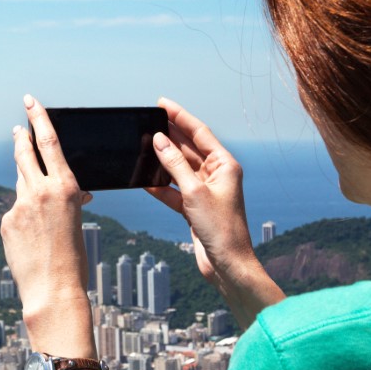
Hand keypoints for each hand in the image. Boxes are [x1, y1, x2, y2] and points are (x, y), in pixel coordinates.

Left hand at [1, 95, 94, 351]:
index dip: (39, 118)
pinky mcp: (6, 221)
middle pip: (25, 154)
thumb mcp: (77, 220)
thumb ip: (65, 199)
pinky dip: (23, 217)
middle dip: (22, 138)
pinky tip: (31, 238)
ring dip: (26, 182)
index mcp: (66, 187)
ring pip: (20, 184)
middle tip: (18, 126)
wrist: (53, 290)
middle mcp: (40, 191)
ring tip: (34, 194)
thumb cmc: (73, 258)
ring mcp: (19, 206)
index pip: (49, 142)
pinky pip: (15, 211)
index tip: (30, 102)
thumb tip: (66, 192)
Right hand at [146, 98, 283, 325]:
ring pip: (180, 170)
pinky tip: (144, 181)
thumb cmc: (220, 229)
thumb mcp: (193, 193)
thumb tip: (159, 140)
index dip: (180, 116)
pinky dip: (160, 187)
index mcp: (225, 165)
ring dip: (163, 161)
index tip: (162, 103)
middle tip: (149, 120)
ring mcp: (205, 192)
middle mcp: (217, 175)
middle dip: (170, 135)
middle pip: (189, 148)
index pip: (199, 133)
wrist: (227, 265)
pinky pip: (174, 191)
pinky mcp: (195, 209)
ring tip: (143, 145)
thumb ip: (174, 165)